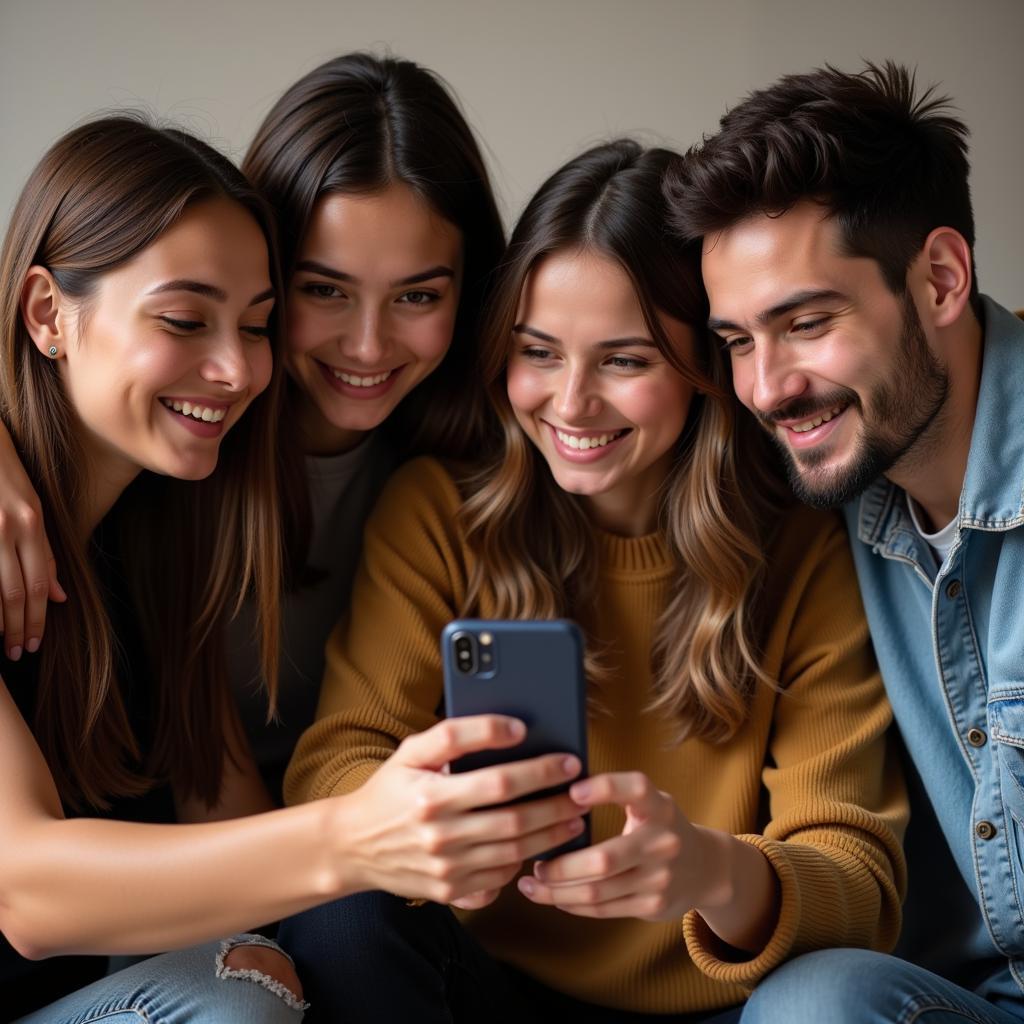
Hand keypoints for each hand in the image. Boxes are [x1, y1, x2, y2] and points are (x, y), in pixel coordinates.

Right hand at [0, 429, 65, 659]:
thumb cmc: (7, 476)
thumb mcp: (33, 508)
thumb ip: (44, 552)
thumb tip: (58, 596)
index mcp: (32, 523)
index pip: (38, 581)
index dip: (37, 616)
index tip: (34, 641)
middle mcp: (8, 527)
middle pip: (15, 590)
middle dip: (17, 627)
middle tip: (18, 654)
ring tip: (0, 646)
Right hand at [337, 715, 585, 905]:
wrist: (353, 845)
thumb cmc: (390, 790)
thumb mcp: (413, 751)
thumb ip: (459, 733)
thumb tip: (512, 728)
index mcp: (433, 797)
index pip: (501, 783)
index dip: (540, 772)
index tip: (568, 762)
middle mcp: (441, 837)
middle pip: (516, 822)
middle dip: (557, 806)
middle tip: (582, 794)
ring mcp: (447, 870)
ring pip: (515, 853)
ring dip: (551, 836)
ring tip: (573, 819)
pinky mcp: (450, 892)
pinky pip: (499, 879)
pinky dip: (523, 863)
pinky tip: (538, 846)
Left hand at [516, 771, 709, 921]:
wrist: (705, 868)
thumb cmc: (657, 826)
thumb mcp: (648, 804)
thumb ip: (617, 797)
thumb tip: (554, 793)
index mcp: (659, 806)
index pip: (635, 789)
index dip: (604, 788)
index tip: (571, 791)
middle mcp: (663, 842)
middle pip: (603, 859)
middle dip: (561, 866)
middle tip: (535, 862)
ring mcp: (661, 877)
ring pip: (598, 891)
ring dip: (557, 891)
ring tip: (531, 884)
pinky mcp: (654, 905)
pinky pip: (604, 909)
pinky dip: (572, 905)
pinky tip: (554, 897)